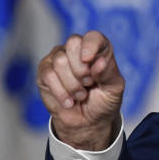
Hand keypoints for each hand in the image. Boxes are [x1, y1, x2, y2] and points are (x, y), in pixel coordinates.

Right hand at [37, 30, 124, 150]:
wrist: (88, 122)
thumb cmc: (103, 101)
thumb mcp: (114, 89)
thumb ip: (108, 73)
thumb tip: (99, 62)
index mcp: (98, 49)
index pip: (93, 37)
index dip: (90, 46)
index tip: (89, 60)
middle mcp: (77, 49)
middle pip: (73, 44)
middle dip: (81, 69)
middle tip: (88, 84)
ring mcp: (59, 59)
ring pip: (60, 61)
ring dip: (72, 85)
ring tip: (80, 95)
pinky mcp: (45, 72)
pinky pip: (48, 75)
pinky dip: (61, 92)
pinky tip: (69, 101)